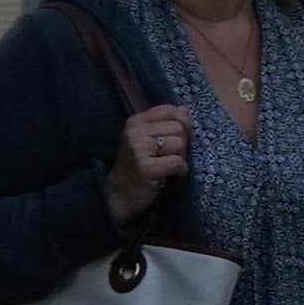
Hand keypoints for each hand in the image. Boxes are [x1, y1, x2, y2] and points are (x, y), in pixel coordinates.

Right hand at [107, 103, 193, 225]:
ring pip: (180, 144)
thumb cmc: (137, 167)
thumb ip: (165, 123)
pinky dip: (181, 172)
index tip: (179, 139)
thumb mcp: (147, 140)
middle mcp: (135, 132)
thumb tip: (184, 110)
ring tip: (168, 167)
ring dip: (181, 159)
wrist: (119, 195)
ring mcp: (139, 149)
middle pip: (178, 128)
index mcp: (136, 122)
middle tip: (171, 158)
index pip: (170, 110)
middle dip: (182, 144)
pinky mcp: (146, 168)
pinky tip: (171, 177)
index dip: (182, 124)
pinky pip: (178, 163)